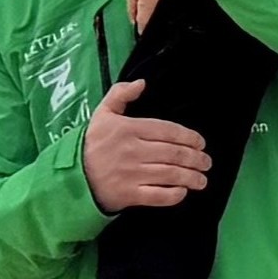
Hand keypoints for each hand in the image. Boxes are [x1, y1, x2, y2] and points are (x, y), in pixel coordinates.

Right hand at [83, 79, 210, 213]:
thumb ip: (120, 94)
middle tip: (206, 162)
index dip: (189, 137)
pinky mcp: (128, 195)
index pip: (167, 130)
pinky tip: (182, 192)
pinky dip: (173, 194)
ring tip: (202, 179)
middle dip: (195, 158)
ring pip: (169, 174)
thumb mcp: (102, 114)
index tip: (201, 143)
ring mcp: (131, 174)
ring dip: (190, 177)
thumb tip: (142, 83)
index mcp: (129, 129)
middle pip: (173, 153)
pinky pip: (157, 195)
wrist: (71, 177)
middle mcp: (132, 151)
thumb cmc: (91, 144)